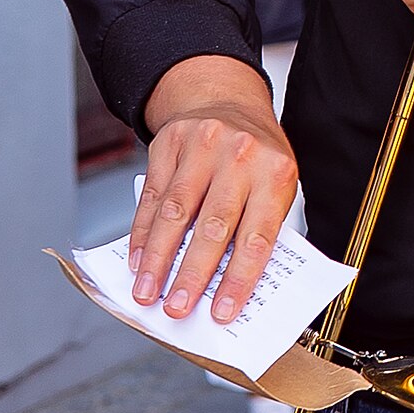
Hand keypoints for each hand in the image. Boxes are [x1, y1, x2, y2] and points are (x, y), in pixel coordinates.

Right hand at [130, 56, 299, 323]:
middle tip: (176, 308)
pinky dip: (142, 231)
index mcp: (275, 173)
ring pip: (175, 212)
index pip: (257, 237)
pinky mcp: (170, 143)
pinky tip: (138, 258)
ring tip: (147, 291)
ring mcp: (202, 146)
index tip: (223, 312)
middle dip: (192, 275)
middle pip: (213, 226)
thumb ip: (257, 228)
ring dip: (158, 259)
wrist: (225, 99)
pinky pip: (152, 195)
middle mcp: (239, 156)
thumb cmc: (255, 155)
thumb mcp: (275, 184)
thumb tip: (228, 286)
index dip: (238, 279)